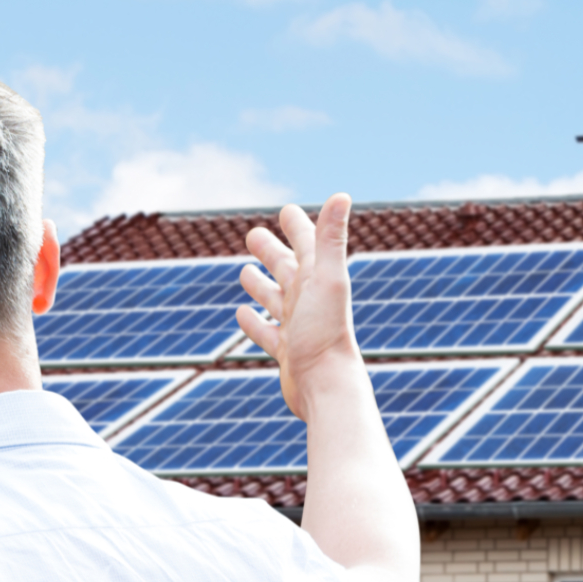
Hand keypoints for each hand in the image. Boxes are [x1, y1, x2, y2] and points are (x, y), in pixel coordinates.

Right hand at [236, 196, 365, 418]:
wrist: (326, 387)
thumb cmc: (327, 332)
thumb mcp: (326, 278)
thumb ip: (331, 238)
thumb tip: (341, 194)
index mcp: (319, 280)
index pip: (307, 244)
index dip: (297, 226)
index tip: (286, 211)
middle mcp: (310, 301)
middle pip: (287, 269)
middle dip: (271, 251)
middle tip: (252, 235)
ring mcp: (298, 327)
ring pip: (275, 299)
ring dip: (260, 284)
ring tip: (244, 272)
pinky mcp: (287, 352)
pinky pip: (266, 333)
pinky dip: (253, 322)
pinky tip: (241, 314)